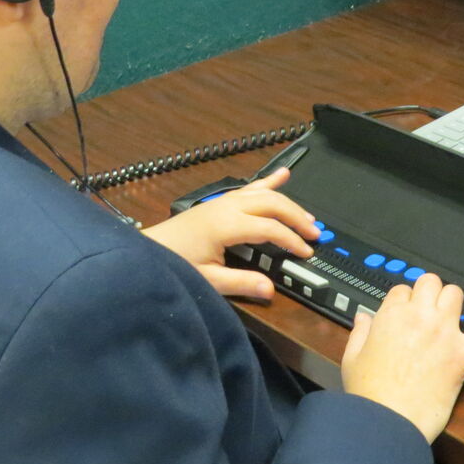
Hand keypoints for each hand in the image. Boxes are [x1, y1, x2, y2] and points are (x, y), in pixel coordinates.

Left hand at [142, 167, 317, 297]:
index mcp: (226, 225)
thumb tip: (270, 289)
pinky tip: (283, 174)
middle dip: (297, 217)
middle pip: (273, 204)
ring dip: (288, 203)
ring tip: (307, 216)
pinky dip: (268, 182)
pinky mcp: (219, 203)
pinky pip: (249, 188)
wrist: (148, 251)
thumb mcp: (208, 279)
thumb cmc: (174, 264)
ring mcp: (222, 202)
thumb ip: (241, 283)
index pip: (270, 228)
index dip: (292, 240)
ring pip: (264, 194)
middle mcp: (227, 208)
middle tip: (314, 233)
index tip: (306, 252)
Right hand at [341, 274, 463, 442]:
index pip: (402, 290)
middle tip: (427, 309)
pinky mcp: (462, 357)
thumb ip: (359, 333)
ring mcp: (445, 335)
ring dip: (452, 301)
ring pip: (456, 295)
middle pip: (431, 283)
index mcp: (391, 316)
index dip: (403, 300)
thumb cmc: (369, 394)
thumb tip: (363, 318)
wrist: (387, 422)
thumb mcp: (352, 358)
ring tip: (450, 314)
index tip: (403, 312)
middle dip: (428, 292)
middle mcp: (420, 318)